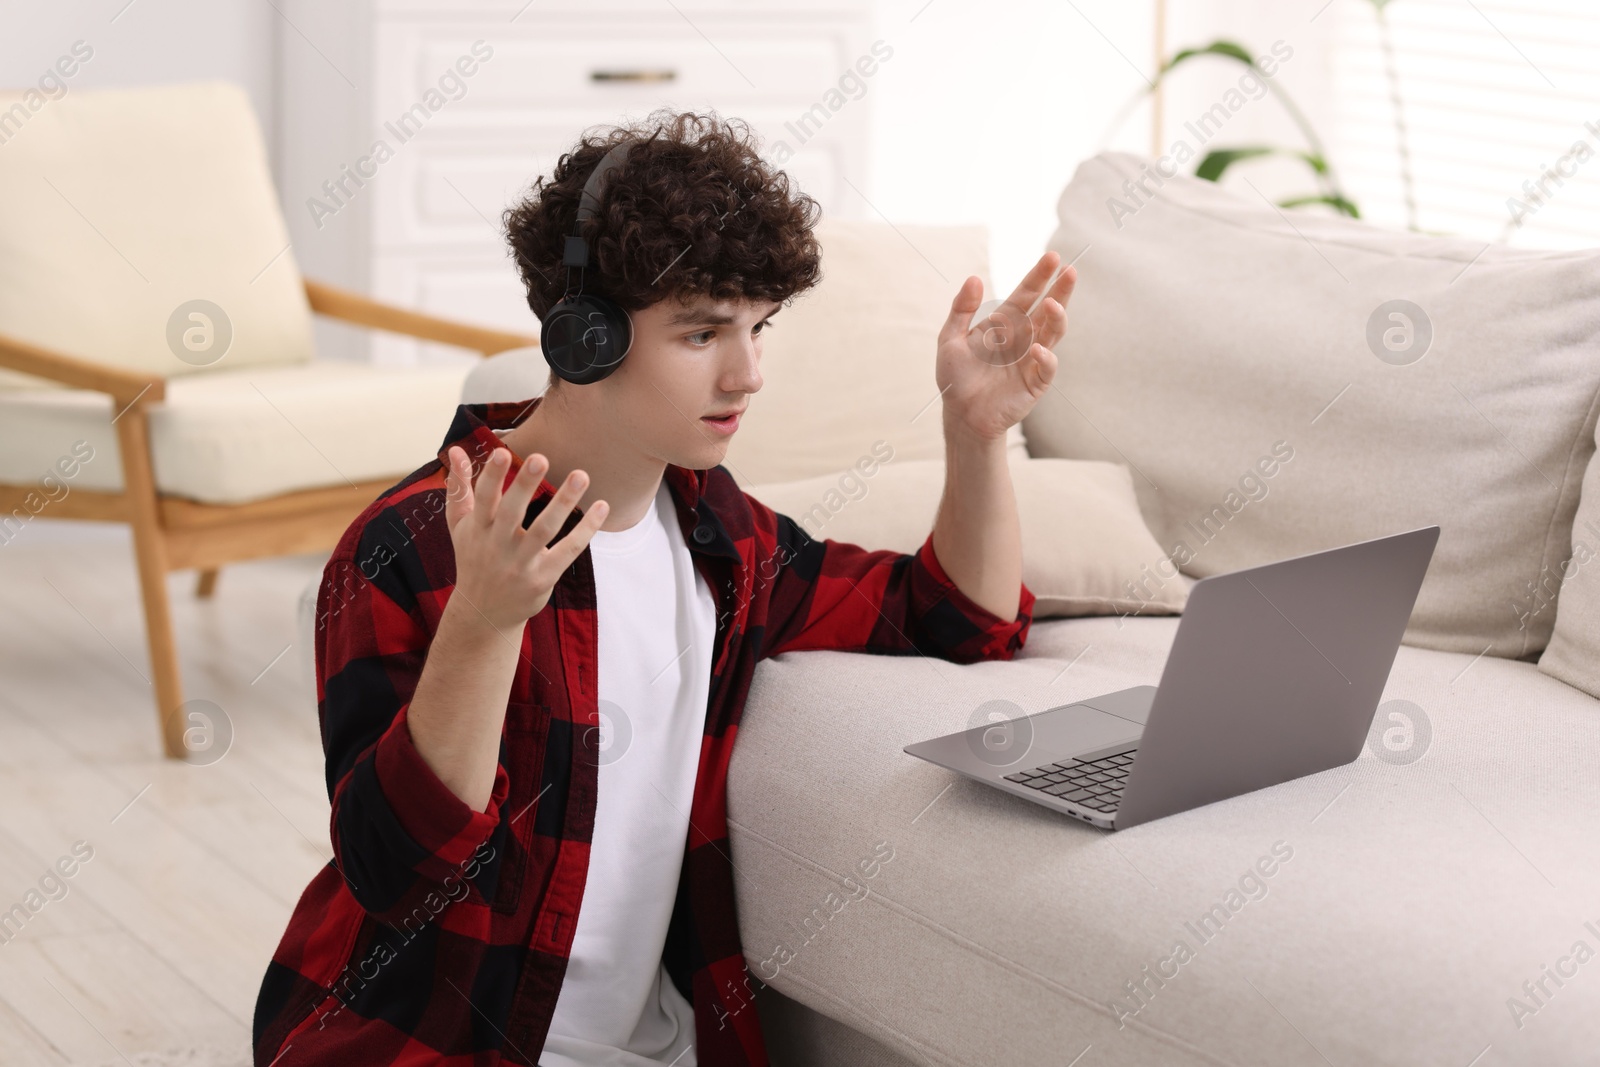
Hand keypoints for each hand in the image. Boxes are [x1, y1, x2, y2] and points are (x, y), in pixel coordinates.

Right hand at [443, 445, 608, 631]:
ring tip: (581, 475)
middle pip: (512, 513)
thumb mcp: (459, 525)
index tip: (501, 451)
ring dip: (564, 502)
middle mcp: (497, 546)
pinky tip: (601, 507)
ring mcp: (521, 564)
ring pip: (544, 530)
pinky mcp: (542, 578)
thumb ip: (458, 487)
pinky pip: (568, 551)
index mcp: (477, 529)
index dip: (490, 476)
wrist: (483, 613)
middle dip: (524, 485)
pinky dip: (586, 530)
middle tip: (541, 457)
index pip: (483, 499)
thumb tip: (457, 449)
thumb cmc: (474, 558)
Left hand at [936, 250, 1076, 442]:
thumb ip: (961, 309)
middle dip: (1060, 290)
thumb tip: (974, 277)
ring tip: (1053, 304)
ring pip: (1053, 334)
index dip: (1039, 276)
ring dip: (1056, 318)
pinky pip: (1046, 367)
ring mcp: (1032, 359)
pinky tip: (1038, 349)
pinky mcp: (1035, 383)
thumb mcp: (950, 339)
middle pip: (1047, 309)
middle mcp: (1024, 337)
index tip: (1053, 257)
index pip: (1027, 294)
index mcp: (1006, 323)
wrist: (960, 414)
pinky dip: (1046, 358)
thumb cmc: (955, 377)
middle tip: (1070, 270)